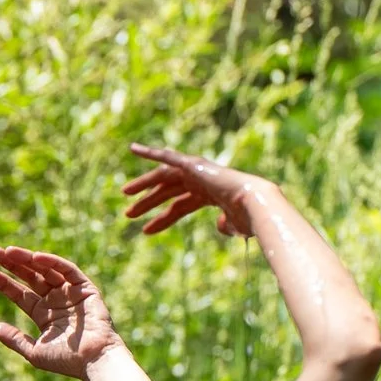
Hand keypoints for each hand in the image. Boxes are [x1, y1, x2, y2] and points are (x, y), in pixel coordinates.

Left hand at [0, 248, 120, 379]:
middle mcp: (55, 300)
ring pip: (46, 269)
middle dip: (13, 264)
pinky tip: (35, 257)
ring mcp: (70, 293)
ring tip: (9, 252)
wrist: (94, 361)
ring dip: (28, 259)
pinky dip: (53, 262)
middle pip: (31, 277)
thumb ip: (14, 339)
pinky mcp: (85, 288)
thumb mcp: (34, 352)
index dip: (3, 282)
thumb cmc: (66, 361)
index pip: (19, 294)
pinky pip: (67, 270)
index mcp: (43, 314)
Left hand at [122, 143, 269, 236]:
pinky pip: (168, 157)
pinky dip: (151, 152)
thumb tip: (220, 225)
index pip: (180, 206)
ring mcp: (197, 171)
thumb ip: (225, 225)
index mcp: (211, 194)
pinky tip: (133, 149)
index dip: (162, 219)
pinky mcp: (192, 164)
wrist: (254, 203)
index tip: (145, 231)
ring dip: (144, 185)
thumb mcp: (235, 226)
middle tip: (128, 213)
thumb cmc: (249, 217)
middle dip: (148, 202)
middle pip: (168, 191)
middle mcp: (202, 180)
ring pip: (164, 177)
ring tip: (125, 194)